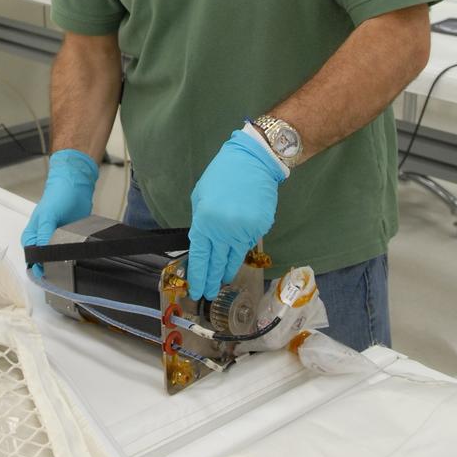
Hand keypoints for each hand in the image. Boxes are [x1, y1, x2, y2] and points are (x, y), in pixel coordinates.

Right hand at [21, 150, 98, 267]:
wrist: (76, 186)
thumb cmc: (57, 196)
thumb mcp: (47, 216)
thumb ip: (43, 235)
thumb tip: (43, 255)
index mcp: (32, 236)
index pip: (33, 258)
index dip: (40, 266)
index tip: (49, 272)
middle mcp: (42, 240)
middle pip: (45, 261)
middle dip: (52, 267)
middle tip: (61, 270)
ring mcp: (57, 240)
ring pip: (58, 258)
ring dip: (64, 261)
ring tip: (70, 263)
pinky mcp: (70, 239)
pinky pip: (70, 252)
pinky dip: (73, 255)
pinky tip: (78, 256)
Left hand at [187, 129, 286, 300]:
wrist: (253, 162)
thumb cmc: (221, 175)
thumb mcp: (200, 197)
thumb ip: (201, 223)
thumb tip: (204, 244)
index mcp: (205, 222)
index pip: (200, 257)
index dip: (198, 276)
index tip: (196, 291)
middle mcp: (224, 231)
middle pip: (217, 263)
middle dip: (212, 280)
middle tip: (208, 294)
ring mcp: (244, 231)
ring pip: (234, 258)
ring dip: (226, 271)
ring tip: (221, 282)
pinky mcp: (260, 229)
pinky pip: (247, 244)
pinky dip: (240, 250)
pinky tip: (236, 256)